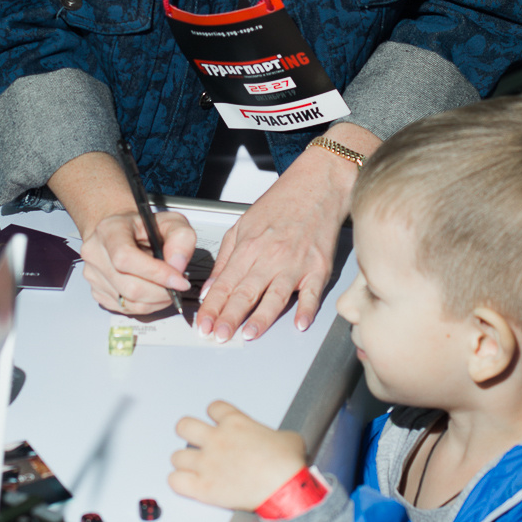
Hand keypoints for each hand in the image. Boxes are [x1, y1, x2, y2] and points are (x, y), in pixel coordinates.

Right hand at [81, 208, 195, 314]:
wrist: (121, 231)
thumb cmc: (142, 226)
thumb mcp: (169, 221)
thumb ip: (180, 237)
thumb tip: (177, 265)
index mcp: (109, 230)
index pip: (126, 258)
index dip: (156, 273)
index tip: (179, 280)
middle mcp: (95, 253)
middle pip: (129, 287)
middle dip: (162, 291)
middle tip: (178, 284)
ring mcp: (93, 275)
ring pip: (130, 303)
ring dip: (157, 300)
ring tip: (167, 286)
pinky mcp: (97, 292)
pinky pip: (126, 309)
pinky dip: (147, 305)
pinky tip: (153, 291)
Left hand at [169, 399, 306, 509]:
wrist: (285, 490)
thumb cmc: (287, 466)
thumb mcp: (288, 438)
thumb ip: (274, 436)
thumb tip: (276, 442)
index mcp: (235, 423)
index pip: (213, 408)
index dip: (214, 414)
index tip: (216, 421)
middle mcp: (217, 440)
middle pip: (184, 426)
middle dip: (187, 432)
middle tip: (193, 439)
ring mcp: (207, 463)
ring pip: (177, 456)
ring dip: (184, 461)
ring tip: (191, 466)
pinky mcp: (203, 487)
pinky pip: (175, 481)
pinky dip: (178, 482)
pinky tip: (186, 483)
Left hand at [196, 126, 374, 341]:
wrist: (317, 185)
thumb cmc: (281, 204)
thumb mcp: (242, 225)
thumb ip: (225, 259)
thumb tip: (209, 289)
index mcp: (248, 247)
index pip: (224, 283)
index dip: (212, 307)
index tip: (203, 325)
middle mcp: (270, 257)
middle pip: (245, 292)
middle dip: (229, 317)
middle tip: (218, 336)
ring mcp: (295, 264)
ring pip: (275, 296)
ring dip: (261, 318)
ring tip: (248, 335)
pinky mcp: (319, 267)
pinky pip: (312, 293)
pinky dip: (307, 309)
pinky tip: (300, 323)